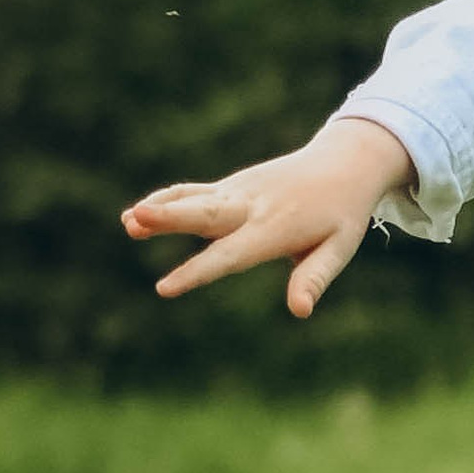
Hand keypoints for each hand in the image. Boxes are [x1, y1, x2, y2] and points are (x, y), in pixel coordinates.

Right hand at [121, 113, 417, 316]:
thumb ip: (315, 277)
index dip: (196, 272)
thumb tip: (300, 311)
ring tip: (127, 219)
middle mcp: (252, 207)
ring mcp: (239, 192)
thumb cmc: (341, 214)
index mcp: (276, 229)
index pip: (230, 255)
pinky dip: (168, 198)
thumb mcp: (339, 247)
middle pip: (204, 214)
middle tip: (135, 219)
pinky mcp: (232, 186)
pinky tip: (137, 212)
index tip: (164, 289)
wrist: (345, 161)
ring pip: (194, 199)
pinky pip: (195, 192)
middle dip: (169, 219)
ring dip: (161, 208)